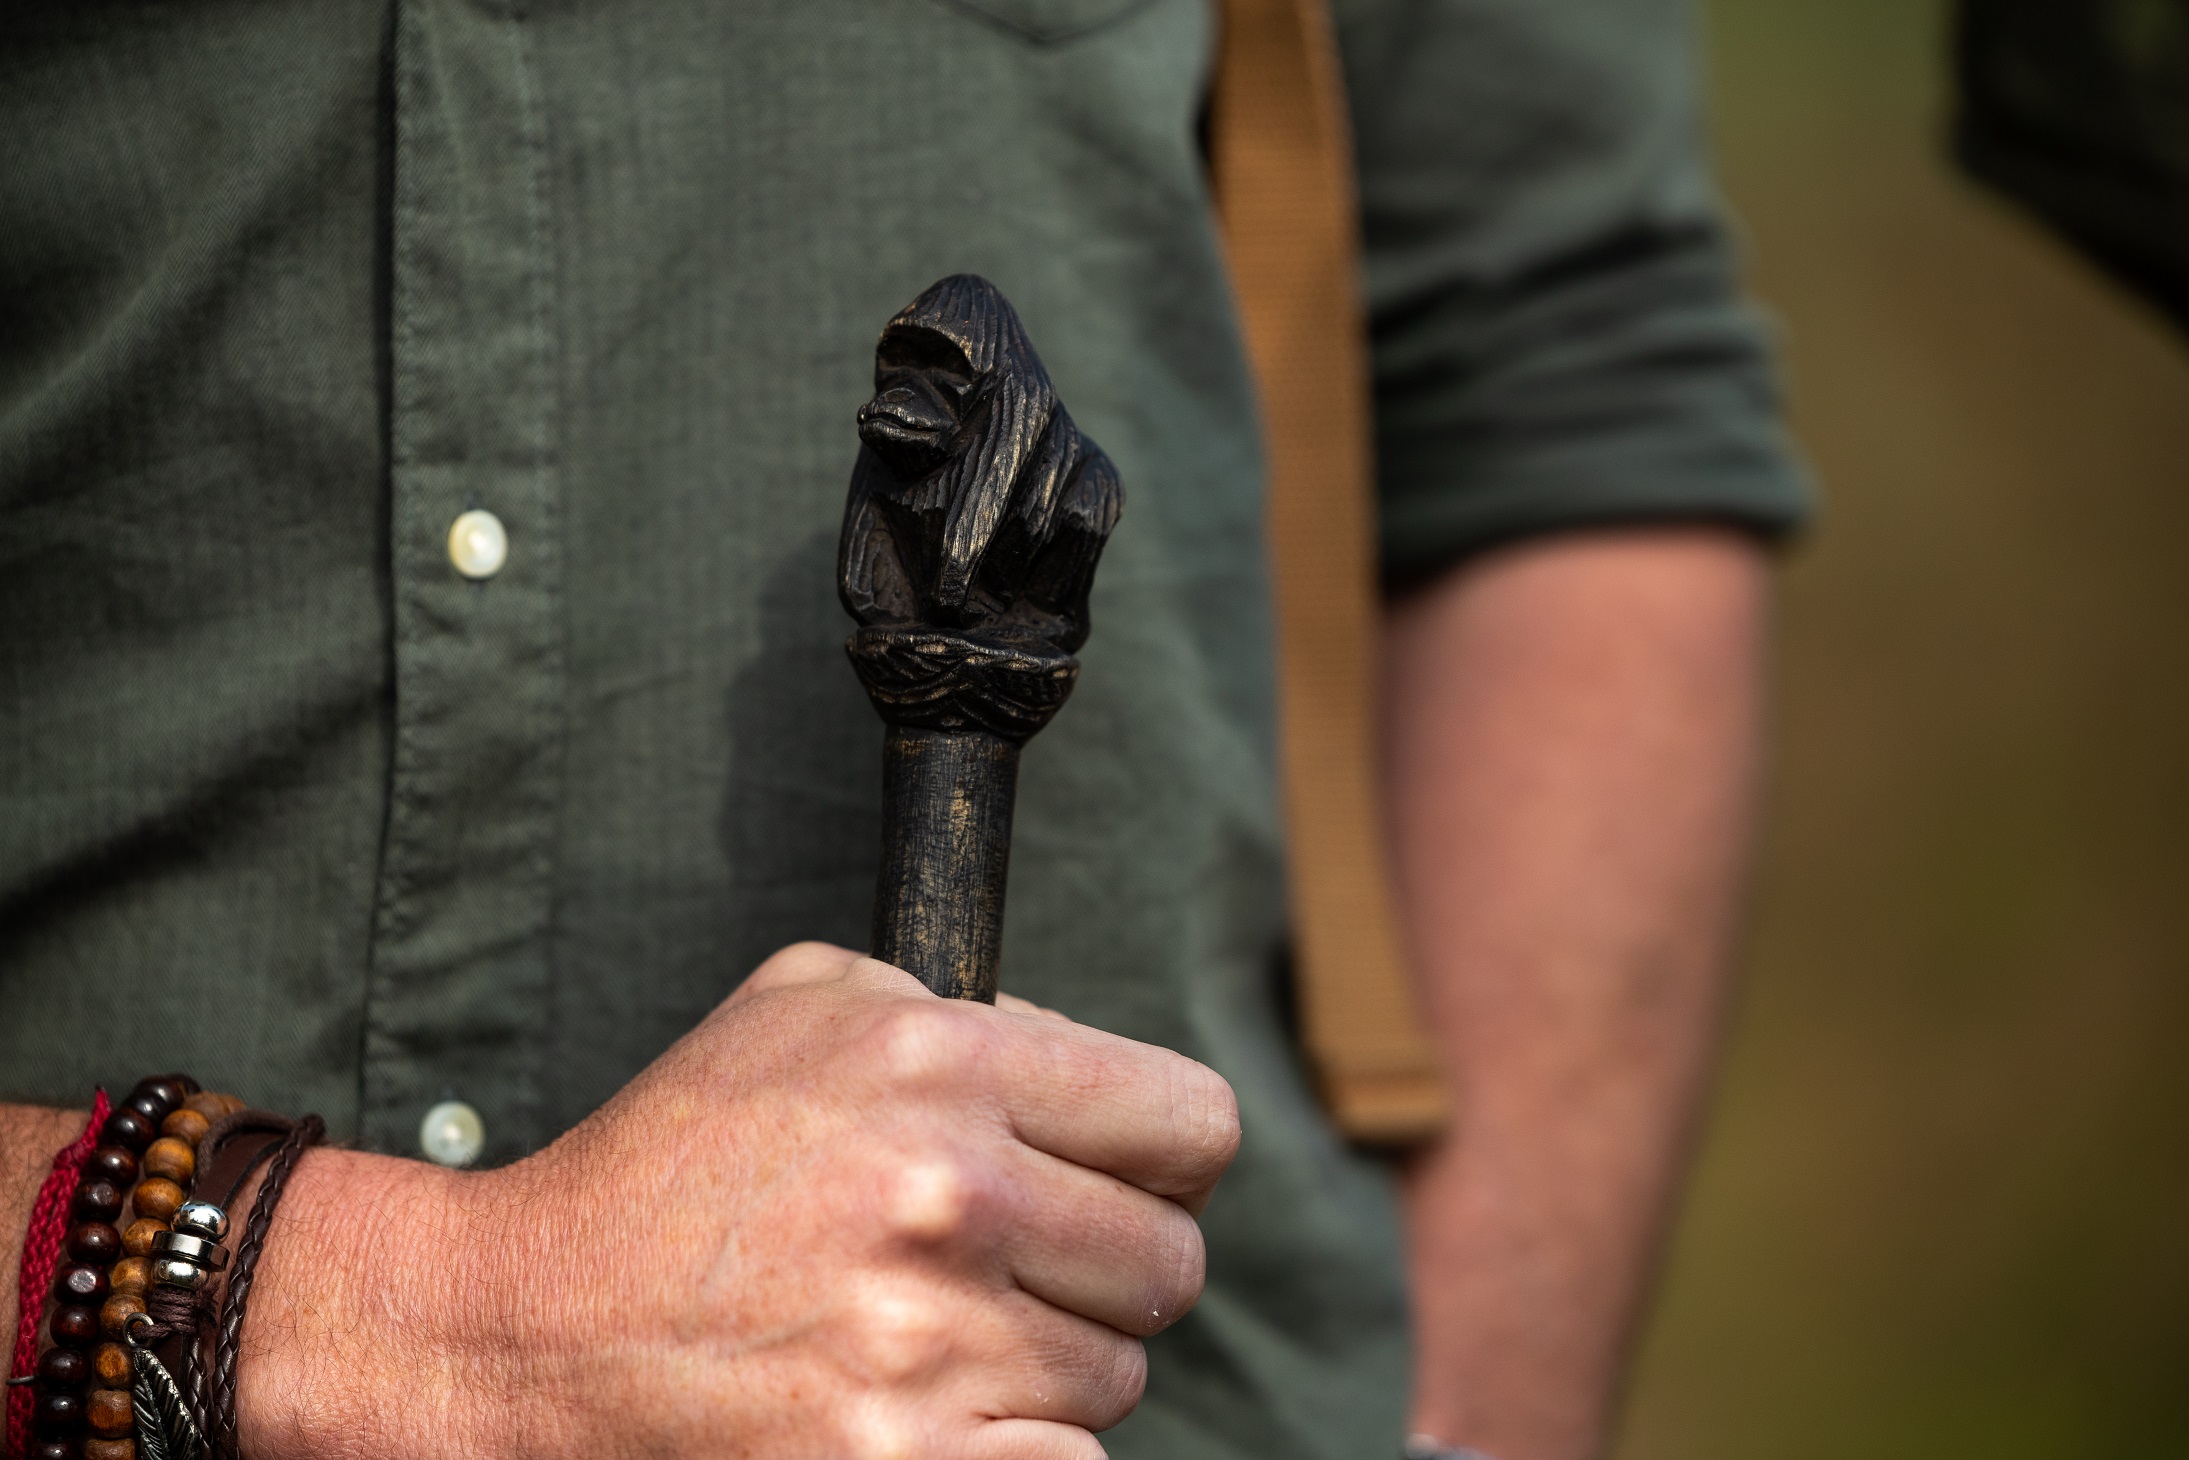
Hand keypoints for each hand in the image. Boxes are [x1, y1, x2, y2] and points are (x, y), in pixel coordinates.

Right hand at [237, 943, 1239, 1458]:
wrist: (531, 1327)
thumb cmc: (677, 1160)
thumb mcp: (804, 1008)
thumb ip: (968, 1013)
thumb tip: (1094, 1076)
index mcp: (937, 1061)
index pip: (1194, 1124)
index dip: (1165, 1158)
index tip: (1124, 1178)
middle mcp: (945, 1194)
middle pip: (1171, 1263)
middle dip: (1106, 1268)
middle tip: (1011, 1268)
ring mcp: (924, 1344)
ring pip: (1115, 1375)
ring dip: (1044, 1364)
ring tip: (928, 1334)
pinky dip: (1010, 1445)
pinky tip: (922, 1407)